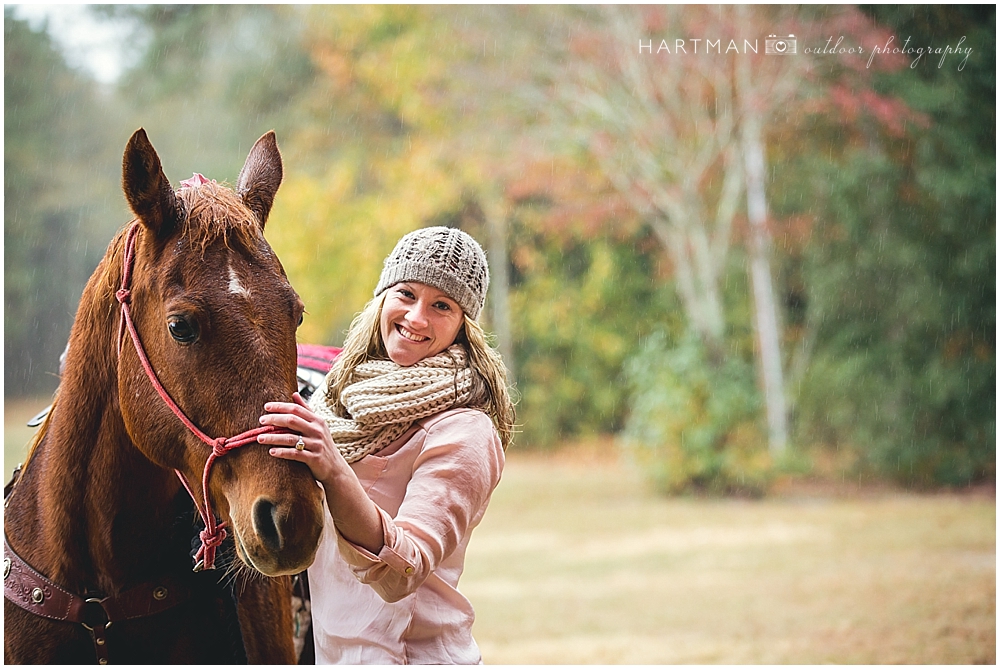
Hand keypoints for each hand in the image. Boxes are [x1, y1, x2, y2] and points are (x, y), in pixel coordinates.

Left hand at [259, 392, 384, 553]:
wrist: (335, 468)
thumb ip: (306, 410)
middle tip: (261, 421)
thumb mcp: (317, 426)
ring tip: (259, 438)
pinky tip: (271, 452)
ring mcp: (316, 444)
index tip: (266, 407)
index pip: (296, 409)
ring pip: (291, 438)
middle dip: (275, 419)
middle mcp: (318, 431)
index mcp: (317, 420)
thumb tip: (294, 394)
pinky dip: (282, 452)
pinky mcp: (314, 458)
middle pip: (292, 420)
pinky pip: (295, 454)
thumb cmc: (322, 444)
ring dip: (273, 437)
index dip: (281, 406)